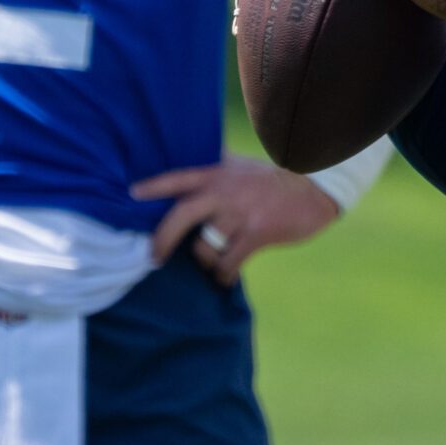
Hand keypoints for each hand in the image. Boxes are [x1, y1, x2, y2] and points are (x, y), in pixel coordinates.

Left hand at [136, 154, 340, 284]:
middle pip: (179, 217)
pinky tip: (227, 277)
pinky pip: (227, 264)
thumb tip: (188, 175)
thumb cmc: (273, 180)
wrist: (314, 189)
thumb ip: (216, 170)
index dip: (153, 187)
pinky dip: (224, 275)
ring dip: (207, 261)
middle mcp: (224, 192)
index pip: (177, 178)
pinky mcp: (256, 234)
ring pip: (204, 248)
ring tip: (216, 262)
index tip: (131, 195)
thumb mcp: (241, 167)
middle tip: (153, 258)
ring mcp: (240, 213)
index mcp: (217, 174)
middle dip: (161, 241)